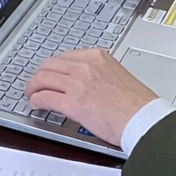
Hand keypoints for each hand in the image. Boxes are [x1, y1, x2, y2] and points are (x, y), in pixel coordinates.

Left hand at [25, 49, 158, 146]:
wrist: (143, 119)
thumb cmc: (137, 103)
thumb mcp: (117, 75)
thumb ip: (99, 74)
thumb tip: (86, 83)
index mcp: (97, 57)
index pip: (65, 57)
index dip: (53, 67)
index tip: (50, 73)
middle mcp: (85, 66)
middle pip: (49, 65)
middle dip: (39, 75)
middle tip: (36, 84)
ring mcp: (77, 83)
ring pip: (42, 79)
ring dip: (33, 87)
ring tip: (32, 94)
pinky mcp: (72, 103)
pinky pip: (45, 97)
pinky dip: (36, 101)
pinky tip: (36, 105)